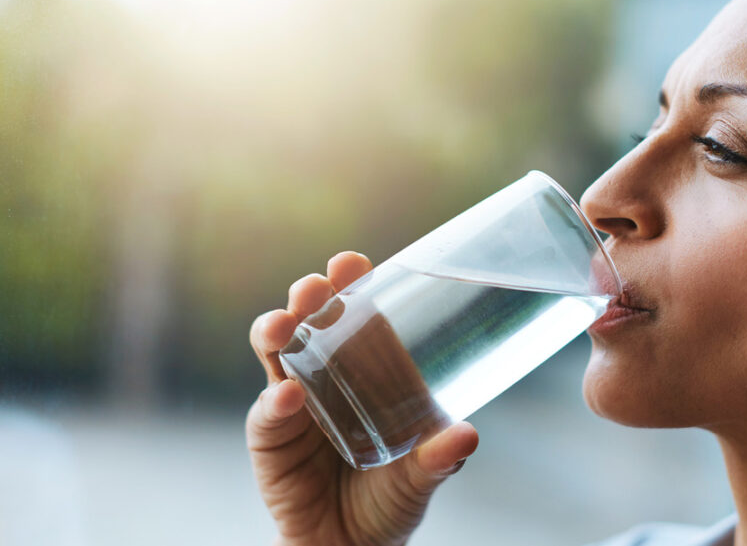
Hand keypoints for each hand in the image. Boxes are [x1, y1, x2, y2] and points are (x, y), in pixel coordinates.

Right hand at [246, 251, 478, 545]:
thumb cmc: (391, 498)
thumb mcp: (422, 476)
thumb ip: (440, 458)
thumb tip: (467, 434)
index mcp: (366, 369)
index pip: (355, 313)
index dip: (350, 283)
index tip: (352, 262)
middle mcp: (325, 375)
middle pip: (309, 320)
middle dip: (307, 296)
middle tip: (315, 288)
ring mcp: (293, 403)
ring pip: (275, 353)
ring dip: (276, 332)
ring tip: (285, 326)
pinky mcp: (270, 439)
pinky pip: (267, 415)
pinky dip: (274, 404)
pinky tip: (287, 398)